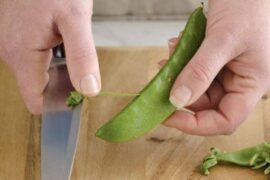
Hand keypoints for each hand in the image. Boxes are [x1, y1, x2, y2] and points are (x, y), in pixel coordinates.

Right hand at [0, 0, 100, 113]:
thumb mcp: (76, 18)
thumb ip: (82, 56)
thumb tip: (89, 90)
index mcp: (22, 55)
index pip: (37, 102)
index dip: (59, 104)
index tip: (78, 95)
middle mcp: (10, 54)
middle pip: (39, 88)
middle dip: (63, 84)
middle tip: (80, 64)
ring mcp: (11, 45)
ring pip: (38, 74)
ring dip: (58, 69)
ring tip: (68, 46)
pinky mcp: (16, 37)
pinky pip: (35, 59)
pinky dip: (51, 57)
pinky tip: (60, 40)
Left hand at [164, 0, 269, 134]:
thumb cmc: (246, 6)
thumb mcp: (222, 40)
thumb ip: (200, 71)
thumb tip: (177, 100)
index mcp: (251, 84)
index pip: (225, 120)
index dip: (196, 124)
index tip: (168, 116)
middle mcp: (240, 82)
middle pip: (207, 104)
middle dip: (181, 94)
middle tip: (161, 79)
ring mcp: (228, 71)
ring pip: (197, 87)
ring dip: (179, 75)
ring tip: (170, 54)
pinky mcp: (217, 60)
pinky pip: (196, 70)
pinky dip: (183, 62)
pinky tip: (177, 45)